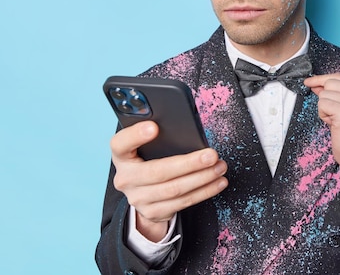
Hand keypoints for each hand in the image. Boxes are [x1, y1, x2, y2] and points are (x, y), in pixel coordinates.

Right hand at [110, 121, 227, 241]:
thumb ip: (159, 138)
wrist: (143, 193)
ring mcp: (138, 198)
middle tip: (211, 155)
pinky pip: (183, 202)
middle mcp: (125, 179)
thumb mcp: (147, 147)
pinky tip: (217, 182)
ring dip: (202, 178)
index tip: (154, 127)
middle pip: (157, 172)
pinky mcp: (153, 212)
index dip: (135, 135)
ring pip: (174, 189)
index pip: (120, 143)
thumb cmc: (150, 160)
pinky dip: (204, 191)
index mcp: (122, 156)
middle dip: (189, 163)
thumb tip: (188, 131)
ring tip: (219, 167)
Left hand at [304, 73, 339, 186]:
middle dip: (325, 98)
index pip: (338, 76)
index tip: (309, 82)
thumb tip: (316, 83)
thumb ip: (332, 92)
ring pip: (324, 94)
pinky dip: (323, 115)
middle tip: (334, 113)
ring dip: (324, 108)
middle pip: (330, 83)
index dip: (321, 79)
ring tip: (335, 120)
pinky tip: (333, 124)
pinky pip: (322, 104)